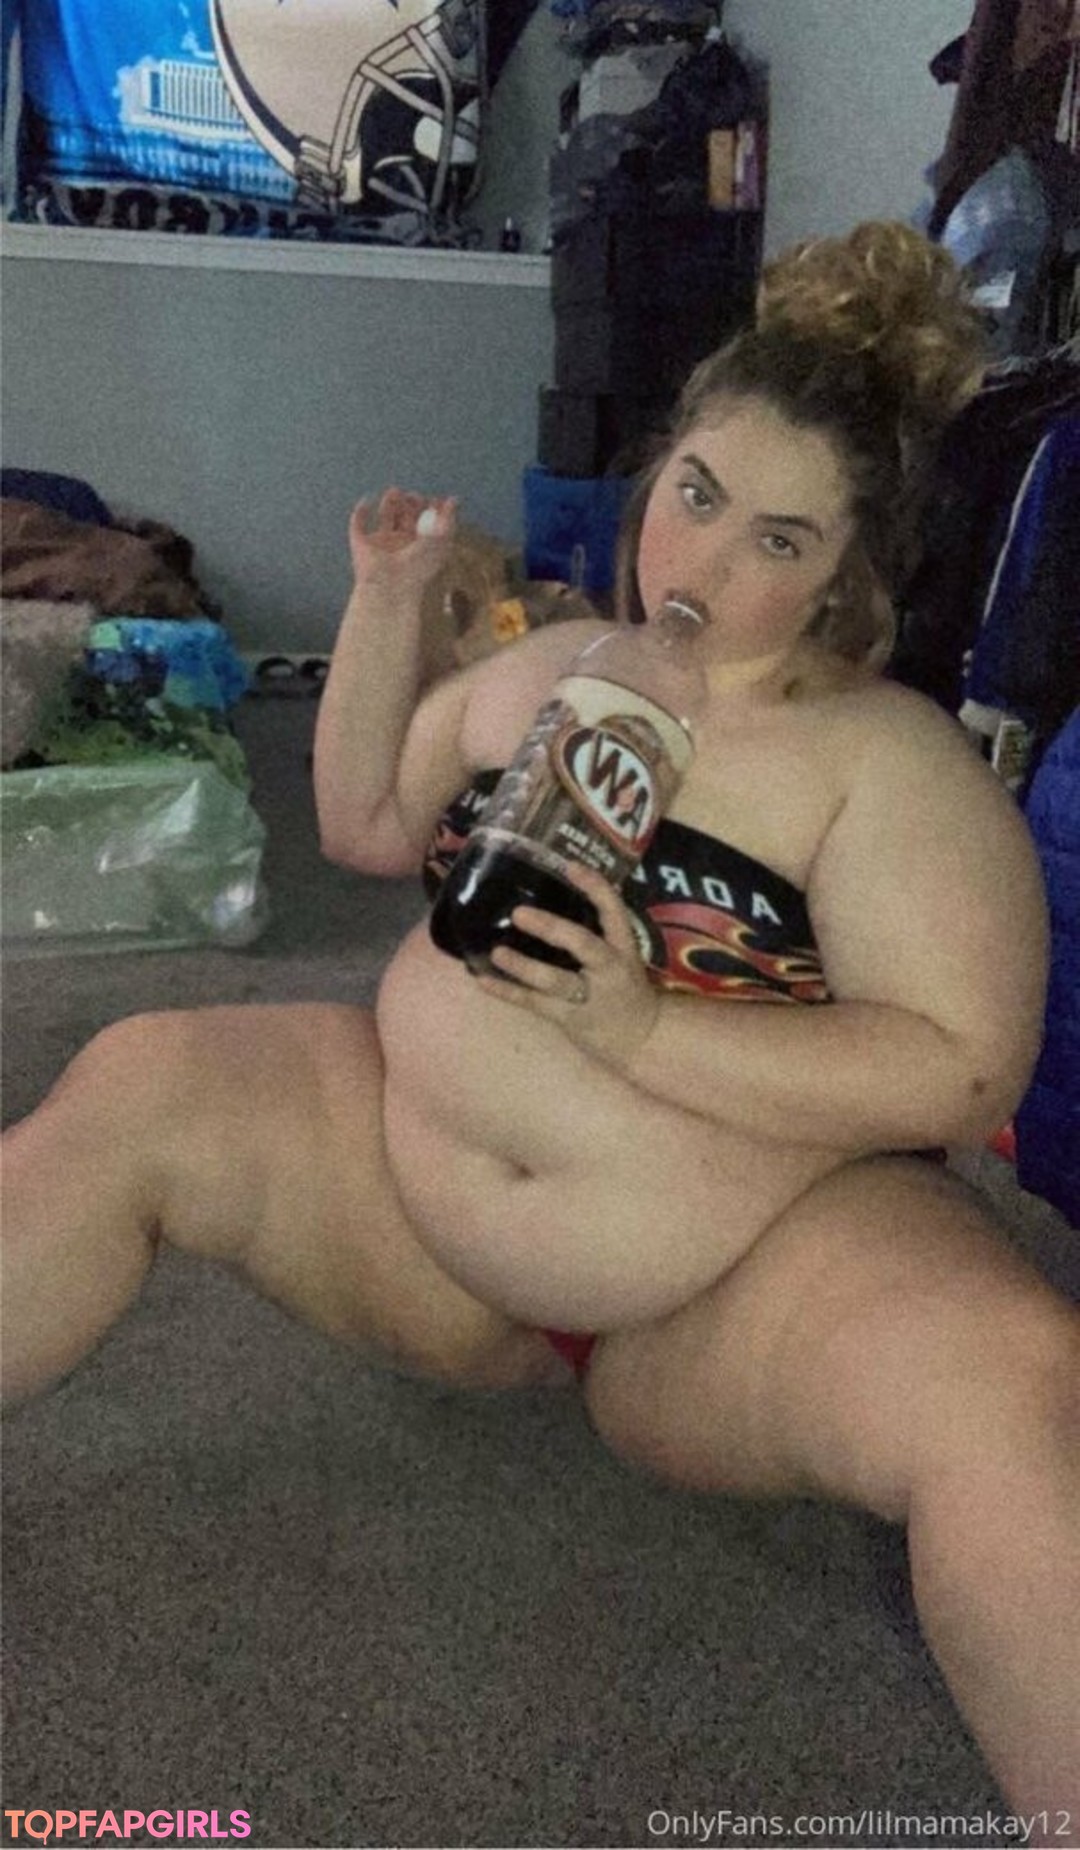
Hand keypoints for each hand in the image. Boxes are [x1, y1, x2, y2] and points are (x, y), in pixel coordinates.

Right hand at [348, 487, 456, 594]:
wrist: (391, 587)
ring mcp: (380, 545)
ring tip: (395, 492)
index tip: (434, 500)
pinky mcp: (361, 545)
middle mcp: (401, 545)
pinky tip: (367, 501)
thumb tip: (454, 499)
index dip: (429, 509)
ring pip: (385, 517)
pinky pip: (358, 525)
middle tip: (414, 497)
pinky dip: (360, 511)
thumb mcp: (440, 542)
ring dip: (390, 502)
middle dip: (410, 503)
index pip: (425, 522)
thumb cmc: (419, 568)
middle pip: (406, 517)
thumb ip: (448, 520)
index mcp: (420, 548)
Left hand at [470, 862, 660, 1071]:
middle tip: (519, 913)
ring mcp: (590, 996)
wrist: (643, 1036)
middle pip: (583, 944)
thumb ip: (596, 931)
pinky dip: (507, 992)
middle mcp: (609, 968)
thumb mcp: (621, 955)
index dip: (594, 887)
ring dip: (524, 967)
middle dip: (552, 928)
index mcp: (622, 946)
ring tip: (496, 953)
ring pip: (555, 980)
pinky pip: (534, 1003)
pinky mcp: (569, 1017)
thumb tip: (551, 894)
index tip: (570, 866)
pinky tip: (483, 981)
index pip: (613, 910)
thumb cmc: (624, 985)